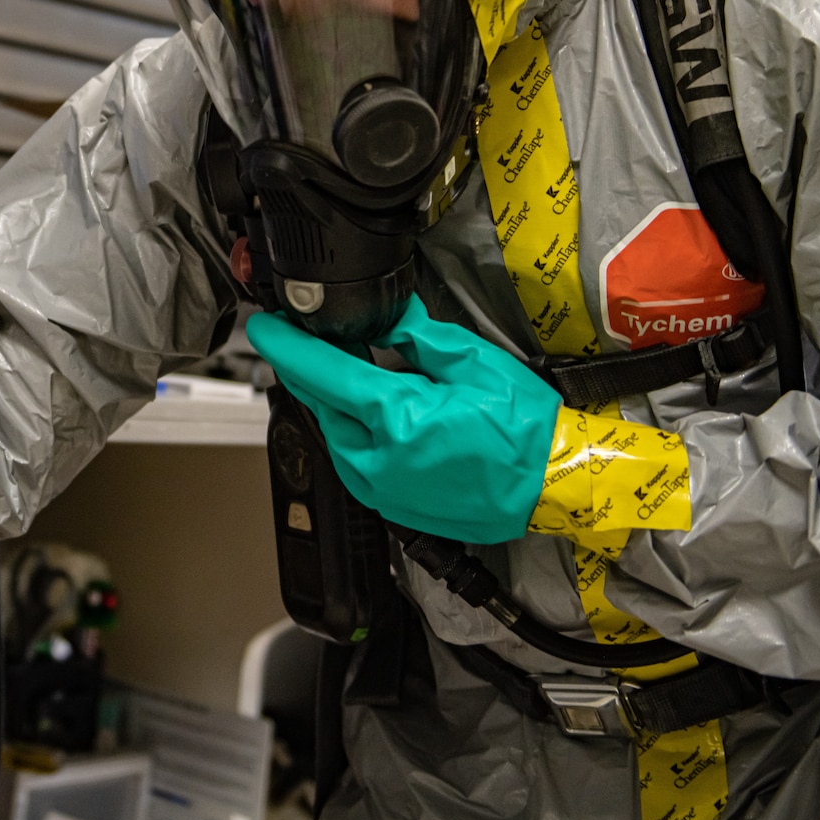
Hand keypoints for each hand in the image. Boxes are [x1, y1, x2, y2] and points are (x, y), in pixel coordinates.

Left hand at [246, 294, 559, 543]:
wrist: (554, 487)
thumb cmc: (524, 431)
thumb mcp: (470, 362)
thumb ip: (414, 336)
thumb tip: (383, 314)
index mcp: (396, 420)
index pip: (322, 373)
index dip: (287, 346)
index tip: (266, 327)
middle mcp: (378, 461)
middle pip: (321, 405)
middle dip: (313, 371)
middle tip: (315, 339)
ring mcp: (382, 489)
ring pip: (334, 434)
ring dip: (334, 403)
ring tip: (353, 373)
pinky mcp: (391, 505)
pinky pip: (353, 461)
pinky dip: (354, 432)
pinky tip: (375, 414)